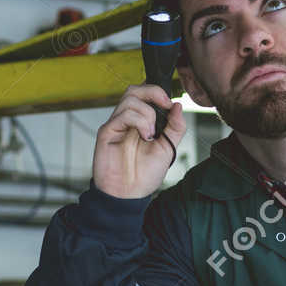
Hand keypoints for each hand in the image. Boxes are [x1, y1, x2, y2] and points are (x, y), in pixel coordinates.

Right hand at [92, 83, 186, 199]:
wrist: (129, 195)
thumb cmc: (145, 175)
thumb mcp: (168, 148)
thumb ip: (175, 126)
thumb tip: (178, 105)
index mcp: (141, 121)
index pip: (144, 94)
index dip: (157, 91)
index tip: (170, 103)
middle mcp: (127, 120)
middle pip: (134, 90)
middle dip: (152, 92)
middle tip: (164, 105)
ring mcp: (116, 125)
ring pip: (129, 99)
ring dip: (146, 113)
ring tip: (150, 134)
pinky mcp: (107, 133)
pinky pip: (122, 115)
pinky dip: (138, 121)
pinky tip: (144, 136)